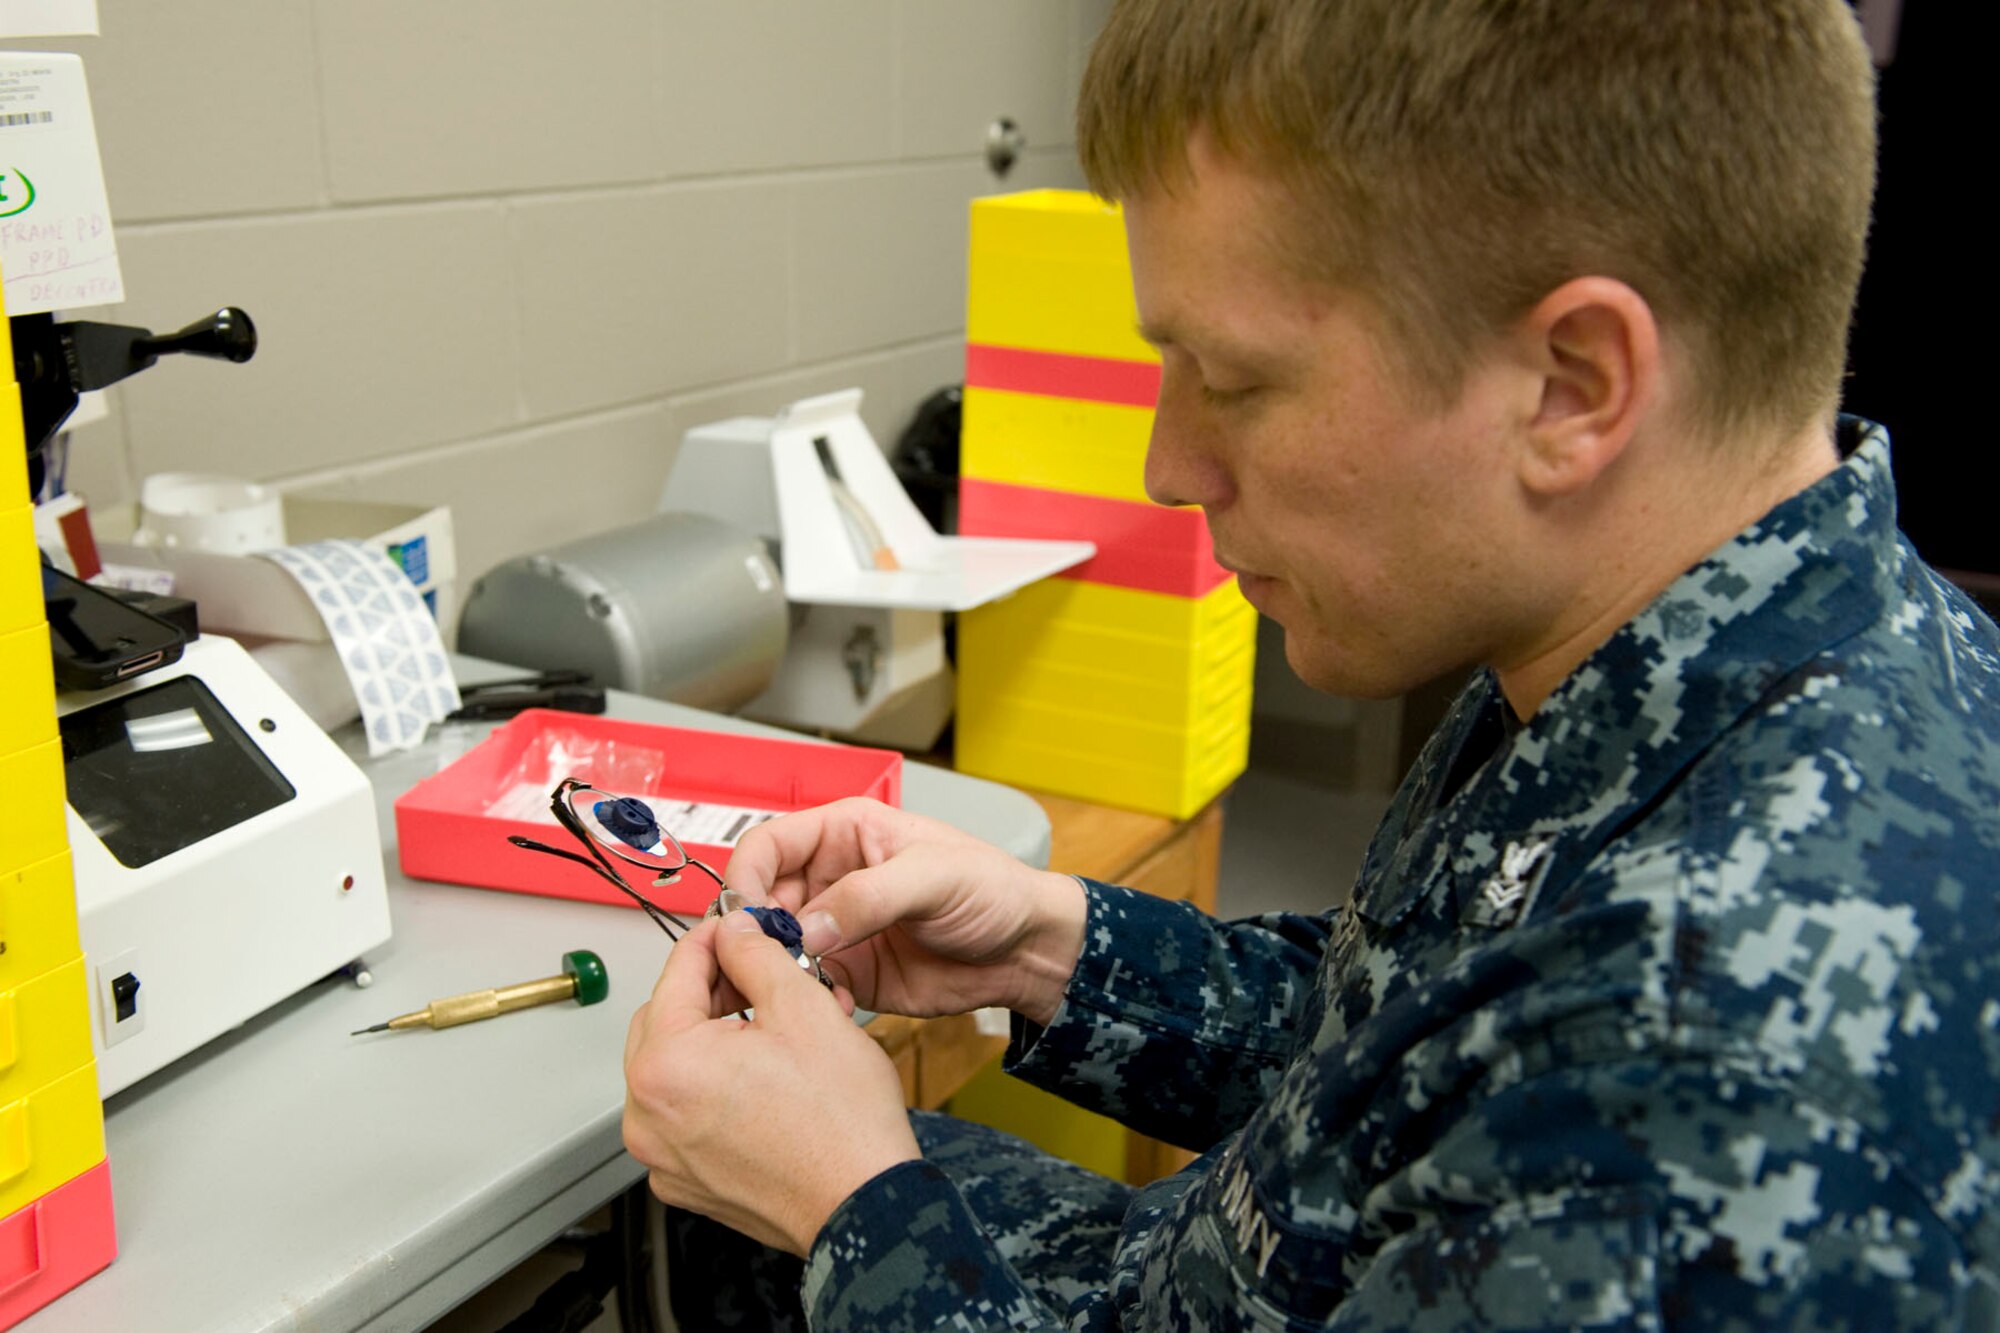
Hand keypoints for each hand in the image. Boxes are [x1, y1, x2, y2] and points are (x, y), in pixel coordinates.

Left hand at [622, 910, 919, 1255]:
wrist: (866, 1204)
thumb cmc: (841, 1124)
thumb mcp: (802, 1007)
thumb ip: (755, 955)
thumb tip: (734, 931)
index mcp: (664, 1065)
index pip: (677, 972)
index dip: (713, 938)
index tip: (735, 927)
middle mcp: (647, 1115)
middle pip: (665, 1021)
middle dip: (710, 992)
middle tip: (757, 977)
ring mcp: (662, 1156)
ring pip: (674, 1070)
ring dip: (711, 1040)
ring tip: (768, 1030)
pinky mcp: (684, 1182)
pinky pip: (684, 1116)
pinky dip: (712, 1091)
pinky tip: (761, 1081)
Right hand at [722, 798, 1086, 1025]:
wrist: (1026, 951)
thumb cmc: (993, 889)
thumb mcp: (933, 878)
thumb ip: (868, 897)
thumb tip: (809, 927)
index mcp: (844, 834)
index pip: (769, 845)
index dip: (748, 877)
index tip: (745, 915)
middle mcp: (831, 879)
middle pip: (762, 902)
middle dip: (754, 934)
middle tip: (760, 964)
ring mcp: (836, 928)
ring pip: (776, 949)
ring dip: (775, 972)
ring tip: (791, 991)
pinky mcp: (849, 973)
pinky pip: (806, 987)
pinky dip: (806, 1001)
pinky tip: (831, 1009)